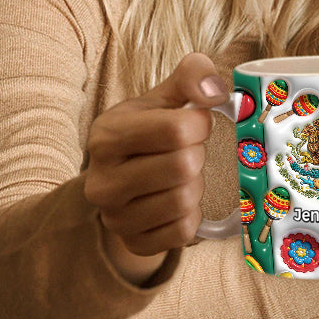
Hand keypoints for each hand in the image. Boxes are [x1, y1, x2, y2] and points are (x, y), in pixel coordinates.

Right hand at [84, 53, 227, 282]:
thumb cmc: (151, 131)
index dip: (200, 124)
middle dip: (197, 155)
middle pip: (184, 166)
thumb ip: (192, 75)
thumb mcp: (165, 95)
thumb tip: (216, 91)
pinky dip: (192, 215)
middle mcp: (101, 181)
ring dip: (196, 185)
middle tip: (187, 152)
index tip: (196, 124)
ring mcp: (114, 218)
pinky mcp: (133, 243)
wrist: (124, 178)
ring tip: (181, 176)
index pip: (176, 129)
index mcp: (107, 136)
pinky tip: (179, 201)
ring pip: (185, 200)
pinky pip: (184, 232)